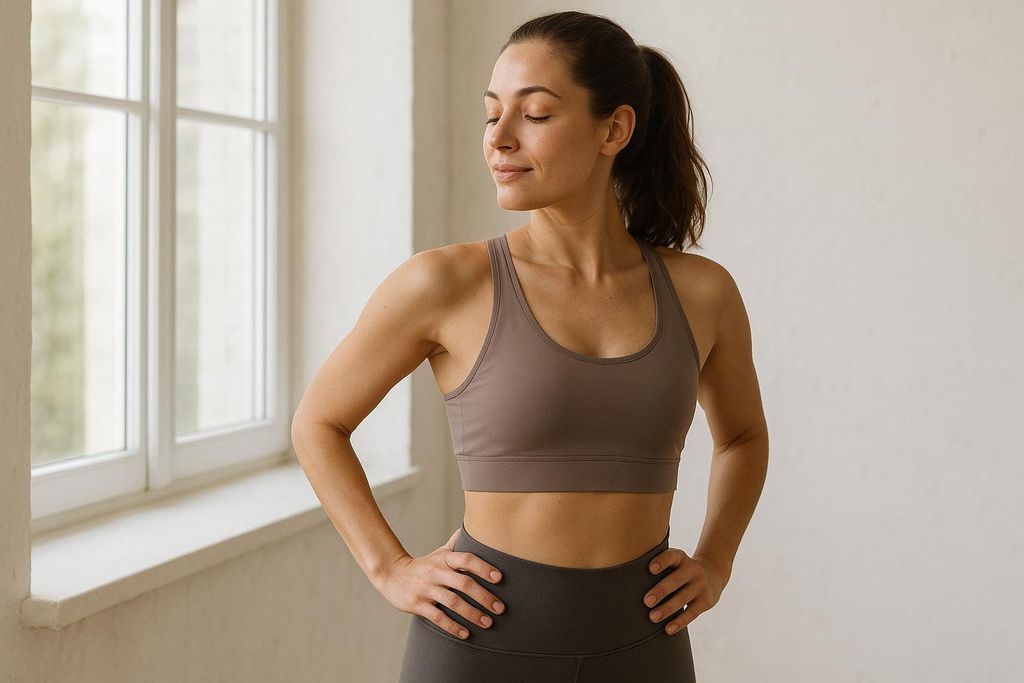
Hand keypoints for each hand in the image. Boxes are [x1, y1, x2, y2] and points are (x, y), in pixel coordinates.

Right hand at [374, 527, 505, 639]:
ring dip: (472, 614)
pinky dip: (453, 627)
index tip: (500, 578)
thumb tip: (475, 525)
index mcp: (444, 559)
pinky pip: (438, 617)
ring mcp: (426, 589)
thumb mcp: (439, 552)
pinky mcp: (417, 604)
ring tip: (488, 622)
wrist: (392, 575)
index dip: (483, 567)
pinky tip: (466, 634)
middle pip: (463, 583)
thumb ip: (457, 543)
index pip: (466, 559)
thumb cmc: (424, 565)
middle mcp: (435, 572)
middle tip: (500, 608)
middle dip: (484, 596)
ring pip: (453, 602)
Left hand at [642, 547, 726, 634]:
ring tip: (652, 617)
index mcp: (681, 558)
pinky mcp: (706, 601)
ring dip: (667, 609)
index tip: (650, 569)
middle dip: (661, 591)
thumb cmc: (681, 570)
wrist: (713, 574)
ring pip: (683, 598)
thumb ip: (659, 568)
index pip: (672, 557)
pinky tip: (668, 629)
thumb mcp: (675, 562)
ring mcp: (700, 585)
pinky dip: (679, 622)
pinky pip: (691, 613)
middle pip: (676, 580)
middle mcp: (692, 570)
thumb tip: (628, 583)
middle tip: (646, 601)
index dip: (662, 561)